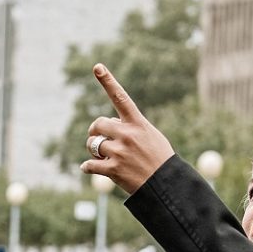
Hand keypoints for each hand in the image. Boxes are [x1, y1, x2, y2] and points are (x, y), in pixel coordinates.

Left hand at [80, 66, 175, 193]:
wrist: (165, 184)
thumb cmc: (158, 158)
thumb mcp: (150, 135)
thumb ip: (129, 127)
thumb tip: (105, 127)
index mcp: (137, 123)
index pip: (120, 98)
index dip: (108, 82)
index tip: (97, 67)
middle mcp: (127, 135)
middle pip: (98, 124)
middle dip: (94, 131)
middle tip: (96, 138)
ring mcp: (120, 152)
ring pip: (92, 145)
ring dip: (92, 150)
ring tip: (99, 155)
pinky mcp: (113, 170)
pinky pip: (90, 165)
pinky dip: (87, 167)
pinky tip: (87, 168)